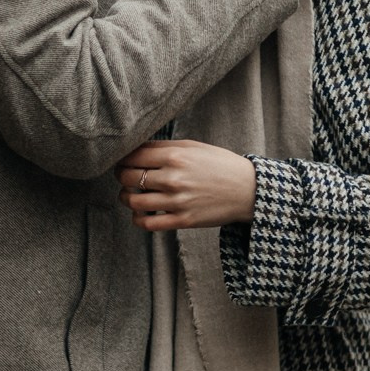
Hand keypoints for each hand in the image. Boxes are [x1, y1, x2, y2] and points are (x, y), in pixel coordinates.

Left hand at [117, 140, 257, 231]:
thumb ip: (165, 146)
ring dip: (126, 197)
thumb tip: (136, 148)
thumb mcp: (194, 147)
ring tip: (130, 194)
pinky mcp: (182, 220)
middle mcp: (173, 178)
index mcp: (175, 156)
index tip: (123, 160)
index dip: (123, 158)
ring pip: (133, 201)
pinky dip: (137, 218)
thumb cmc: (220, 165)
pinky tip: (140, 212)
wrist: (248, 190)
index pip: (133, 156)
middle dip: (122, 176)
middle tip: (124, 176)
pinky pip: (148, 223)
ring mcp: (177, 201)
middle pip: (129, 177)